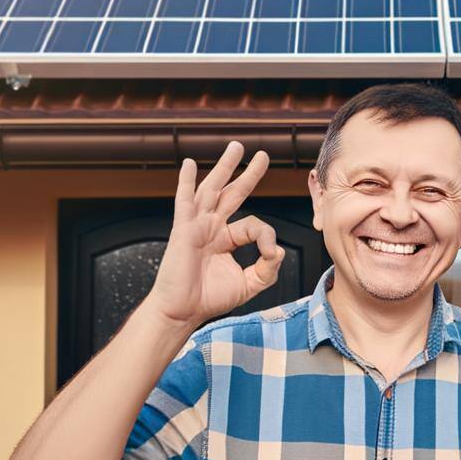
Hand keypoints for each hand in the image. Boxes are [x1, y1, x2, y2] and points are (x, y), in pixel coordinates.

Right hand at [146, 142, 285, 328]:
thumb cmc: (209, 299)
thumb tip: (278, 251)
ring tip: (236, 147)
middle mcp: (212, 228)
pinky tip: (189, 164)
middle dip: (248, 174)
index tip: (270, 253)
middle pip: (233, 193)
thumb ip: (267, 269)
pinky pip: (185, 201)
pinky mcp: (183, 229)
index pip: (253, 225)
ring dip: (224, 167)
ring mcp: (197, 226)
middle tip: (262, 155)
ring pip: (212, 189)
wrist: (182, 312)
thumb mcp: (248, 285)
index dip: (266, 237)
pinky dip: (186, 182)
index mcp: (226, 239)